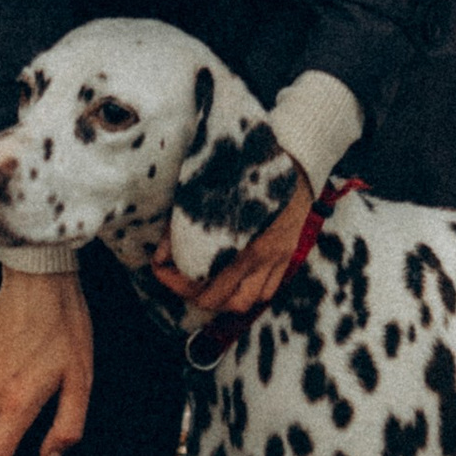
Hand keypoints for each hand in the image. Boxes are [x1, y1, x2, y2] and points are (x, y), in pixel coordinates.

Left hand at [152, 168, 312, 324]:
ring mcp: (277, 257)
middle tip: (177, 278)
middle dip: (192, 293)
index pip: (199, 279)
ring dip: (223, 300)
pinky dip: (249, 293)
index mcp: (240, 238)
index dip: (172, 280)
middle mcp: (260, 254)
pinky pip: (268, 290)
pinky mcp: (288, 253)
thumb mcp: (210, 185)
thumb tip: (161, 253)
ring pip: (247, 302)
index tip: (157, 266)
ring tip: (206, 285)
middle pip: (220, 299)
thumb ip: (185, 219)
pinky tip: (235, 280)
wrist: (298, 153)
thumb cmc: (248, 164)